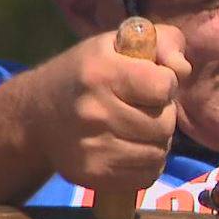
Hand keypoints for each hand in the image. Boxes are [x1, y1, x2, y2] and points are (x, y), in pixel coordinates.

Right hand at [25, 24, 190, 191]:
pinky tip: (130, 148)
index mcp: (102, 71)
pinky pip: (146, 176)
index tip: (150, 82)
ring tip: (137, 127)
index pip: (164, 86)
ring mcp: (92, 147)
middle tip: (142, 108)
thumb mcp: (121, 42)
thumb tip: (182, 70)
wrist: (37, 114)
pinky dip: (146, 163)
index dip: (165, 84)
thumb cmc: (89, 72)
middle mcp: (94, 111)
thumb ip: (164, 43)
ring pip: (158, 152)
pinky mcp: (92, 176)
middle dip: (162, 114)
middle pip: (164, 124)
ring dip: (156, 141)